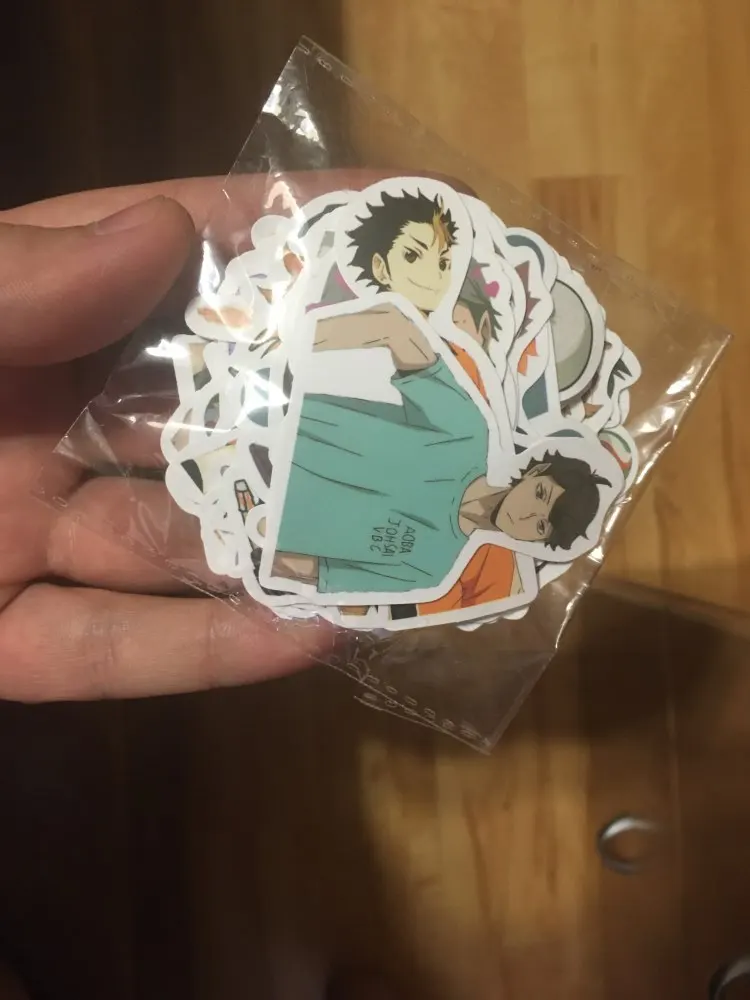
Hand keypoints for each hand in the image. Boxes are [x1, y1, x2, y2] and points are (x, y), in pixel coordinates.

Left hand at [0, 171, 382, 701]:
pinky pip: (117, 652)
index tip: (395, 224)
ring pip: (180, 542)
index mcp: (15, 323)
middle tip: (439, 395)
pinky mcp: (5, 644)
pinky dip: (212, 650)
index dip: (277, 238)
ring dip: (287, 543)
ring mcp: (23, 536)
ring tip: (407, 530)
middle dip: (313, 402)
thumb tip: (160, 226)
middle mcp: (33, 425)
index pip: (164, 260)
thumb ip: (18, 275)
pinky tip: (315, 637)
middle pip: (201, 410)